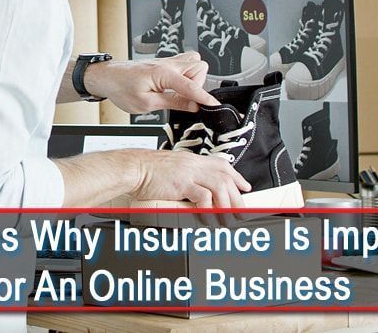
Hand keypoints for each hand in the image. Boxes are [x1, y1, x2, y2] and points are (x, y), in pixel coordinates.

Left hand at [83, 52, 218, 112]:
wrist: (107, 77)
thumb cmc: (120, 88)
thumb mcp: (146, 104)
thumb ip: (173, 103)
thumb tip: (193, 106)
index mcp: (163, 73)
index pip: (192, 86)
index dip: (205, 98)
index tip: (214, 106)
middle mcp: (168, 64)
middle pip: (199, 67)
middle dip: (198, 84)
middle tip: (185, 98)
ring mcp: (167, 61)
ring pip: (194, 63)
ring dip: (193, 78)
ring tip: (180, 92)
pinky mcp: (165, 63)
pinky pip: (185, 64)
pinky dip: (186, 75)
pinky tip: (175, 87)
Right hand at [131, 150, 250, 207]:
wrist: (133, 168)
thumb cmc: (147, 171)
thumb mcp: (172, 170)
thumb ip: (187, 177)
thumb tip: (198, 192)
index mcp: (192, 160)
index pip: (222, 165)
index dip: (236, 176)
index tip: (244, 187)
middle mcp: (193, 164)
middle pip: (225, 177)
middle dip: (237, 196)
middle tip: (241, 210)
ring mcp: (188, 172)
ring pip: (219, 186)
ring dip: (226, 204)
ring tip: (227, 217)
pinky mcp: (181, 183)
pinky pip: (203, 196)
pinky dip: (209, 208)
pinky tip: (208, 216)